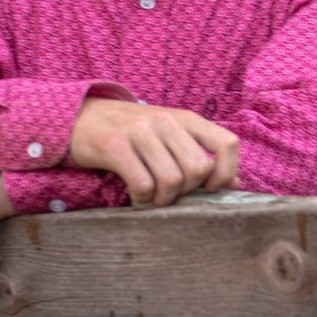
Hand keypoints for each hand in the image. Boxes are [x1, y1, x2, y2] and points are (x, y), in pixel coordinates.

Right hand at [70, 98, 238, 206]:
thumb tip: (235, 184)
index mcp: (185, 118)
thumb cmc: (132, 132)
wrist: (82, 117)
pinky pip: (142, 184)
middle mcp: (165, 121)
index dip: (227, 172)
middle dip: (187, 191)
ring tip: (151, 196)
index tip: (209, 188)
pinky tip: (135, 195)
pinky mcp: (115, 146)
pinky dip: (141, 199)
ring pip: (172, 180)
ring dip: (162, 199)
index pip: (227, 143)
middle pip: (199, 169)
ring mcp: (140, 131)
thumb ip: (200, 154)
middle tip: (170, 193)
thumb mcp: (170, 136)